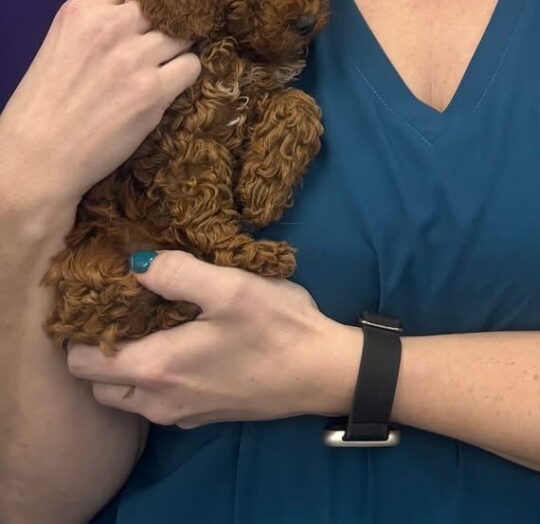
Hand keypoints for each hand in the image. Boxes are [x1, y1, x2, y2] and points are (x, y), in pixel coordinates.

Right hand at [0, 0, 200, 218]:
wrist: (36, 159)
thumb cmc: (45, 100)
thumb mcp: (63, 38)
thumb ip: (101, 12)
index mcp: (83, 8)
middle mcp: (112, 26)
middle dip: (173, 12)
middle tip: (168, 30)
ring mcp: (136, 58)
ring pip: (186, 32)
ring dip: (179, 45)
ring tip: (161, 63)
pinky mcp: (154, 92)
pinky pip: (192, 65)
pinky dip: (184, 73)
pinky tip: (166, 84)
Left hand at [67, 252, 358, 426]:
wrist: (320, 372)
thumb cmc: (276, 327)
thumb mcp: (231, 287)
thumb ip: (177, 273)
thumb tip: (134, 262)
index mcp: (155, 368)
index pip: (80, 362)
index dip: (81, 328)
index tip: (99, 295)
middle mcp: (156, 401)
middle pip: (96, 383)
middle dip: (99, 347)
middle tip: (123, 306)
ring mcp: (178, 414)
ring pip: (124, 395)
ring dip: (126, 364)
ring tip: (150, 321)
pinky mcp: (199, 415)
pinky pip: (154, 400)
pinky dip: (152, 375)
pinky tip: (180, 342)